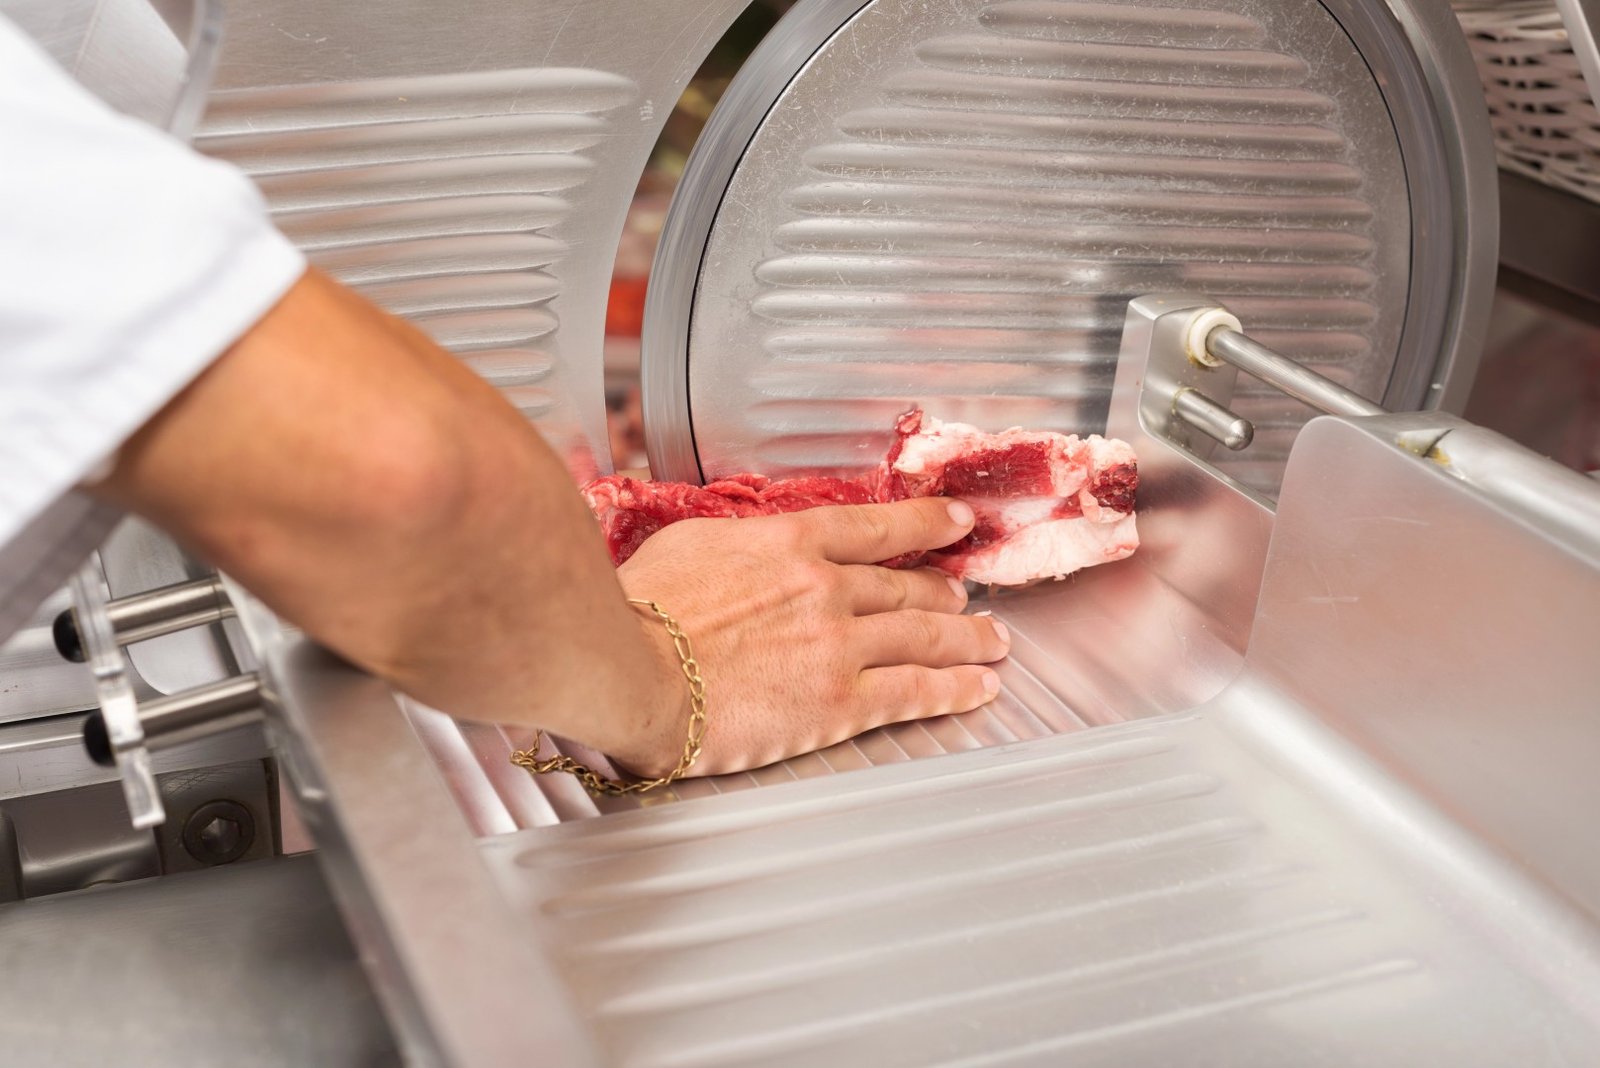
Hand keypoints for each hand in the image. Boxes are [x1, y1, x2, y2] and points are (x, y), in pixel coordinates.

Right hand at [609, 497, 1010, 776]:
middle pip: (905, 584)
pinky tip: (978, 688)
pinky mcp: (839, 701)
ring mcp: (838, 643)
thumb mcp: (688, 546)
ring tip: (993, 642)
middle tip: (969, 596)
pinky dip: (954, 688)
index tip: (953, 523)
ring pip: (922, 634)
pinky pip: (913, 691)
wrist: (634, 669)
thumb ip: (735, 545)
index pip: (874, 527)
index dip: (923, 524)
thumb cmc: (640, 609)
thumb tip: (744, 548)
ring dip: (966, 638)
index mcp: (789, 543)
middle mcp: (825, 586)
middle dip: (946, 591)